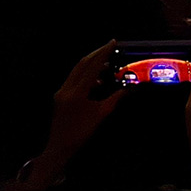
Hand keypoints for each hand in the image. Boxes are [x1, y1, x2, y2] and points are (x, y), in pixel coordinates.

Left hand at [21, 39, 122, 190]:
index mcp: (77, 91)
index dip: (104, 53)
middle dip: (96, 54)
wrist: (60, 147)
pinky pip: (74, 79)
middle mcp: (67, 88)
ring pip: (77, 70)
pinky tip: (96, 81)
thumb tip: (130, 88)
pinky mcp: (60, 96)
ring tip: (106, 63)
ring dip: (91, 64)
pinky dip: (85, 75)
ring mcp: (61, 91)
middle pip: (82, 64)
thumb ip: (115, 98)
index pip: (92, 66)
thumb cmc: (81, 132)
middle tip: (109, 47)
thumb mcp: (101, 114)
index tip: (113, 42)